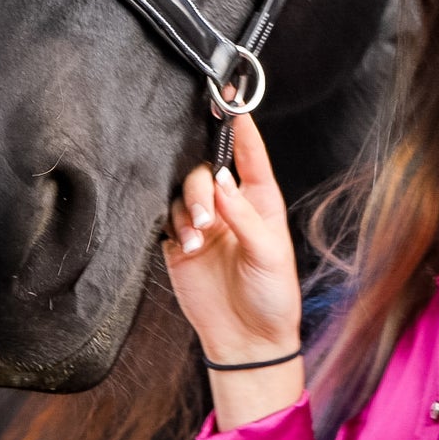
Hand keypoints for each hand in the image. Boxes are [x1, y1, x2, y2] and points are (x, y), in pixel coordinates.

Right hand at [162, 112, 301, 369]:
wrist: (247, 343)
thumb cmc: (272, 297)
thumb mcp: (269, 255)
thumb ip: (243, 216)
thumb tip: (221, 180)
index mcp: (259, 199)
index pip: (248, 152)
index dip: (238, 123)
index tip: (226, 96)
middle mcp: (230, 205)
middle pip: (207, 169)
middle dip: (202, 184)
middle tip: (206, 216)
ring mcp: (203, 223)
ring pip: (183, 192)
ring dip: (188, 209)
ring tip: (197, 239)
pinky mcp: (180, 244)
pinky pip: (167, 219)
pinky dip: (173, 225)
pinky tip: (183, 244)